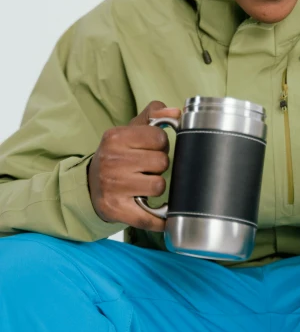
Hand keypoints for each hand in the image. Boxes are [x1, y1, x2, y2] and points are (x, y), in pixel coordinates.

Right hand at [88, 101, 180, 231]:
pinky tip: (159, 213)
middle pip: (162, 162)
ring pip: (159, 186)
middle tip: (147, 167)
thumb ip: (155, 114)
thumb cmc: (118, 154)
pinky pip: (149, 217)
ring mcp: (112, 186)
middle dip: (159, 165)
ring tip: (145, 184)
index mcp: (116, 137)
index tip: (152, 148)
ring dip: (156, 186)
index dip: (161, 144)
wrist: (90, 183)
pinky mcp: (115, 209)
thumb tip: (176, 113)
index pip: (160, 137)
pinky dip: (158, 218)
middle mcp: (111, 161)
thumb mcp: (132, 129)